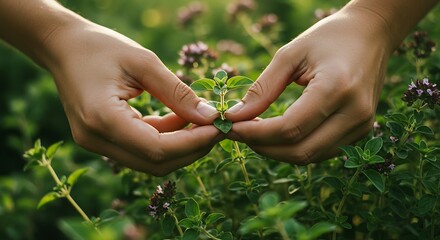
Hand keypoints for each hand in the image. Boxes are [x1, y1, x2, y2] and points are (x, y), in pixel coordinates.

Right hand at [44, 20, 220, 175]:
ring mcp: (95, 143)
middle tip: (217, 129)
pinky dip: (164, 138)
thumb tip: (210, 117)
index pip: (157, 149)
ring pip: (149, 160)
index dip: (193, 143)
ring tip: (202, 121)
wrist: (63, 47)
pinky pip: (140, 149)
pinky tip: (180, 119)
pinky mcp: (101, 140)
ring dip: (180, 145)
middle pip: (155, 163)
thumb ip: (178, 93)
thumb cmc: (101, 47)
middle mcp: (95, 140)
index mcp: (102, 119)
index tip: (219, 129)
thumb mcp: (144, 63)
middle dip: (191, 149)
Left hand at [225, 7, 392, 163]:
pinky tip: (276, 135)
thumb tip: (235, 116)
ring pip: (310, 157)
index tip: (229, 127)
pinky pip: (321, 151)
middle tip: (236, 132)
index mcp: (337, 88)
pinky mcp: (361, 131)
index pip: (289, 128)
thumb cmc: (328, 38)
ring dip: (276, 151)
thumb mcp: (291, 54)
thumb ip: (263, 88)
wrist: (372, 34)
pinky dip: (295, 148)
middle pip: (299, 151)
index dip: (255, 133)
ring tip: (253, 133)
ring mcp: (362, 125)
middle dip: (262, 146)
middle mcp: (354, 113)